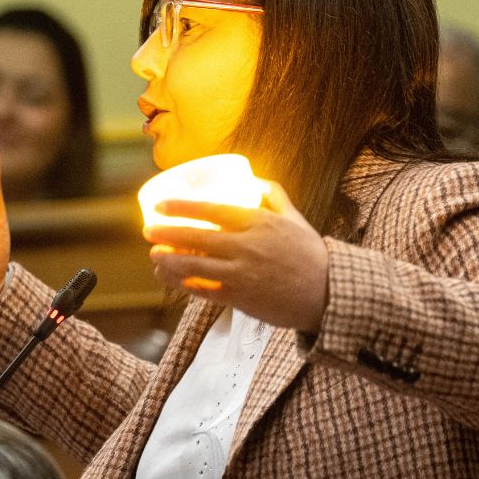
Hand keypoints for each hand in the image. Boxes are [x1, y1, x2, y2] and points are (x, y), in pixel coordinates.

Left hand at [143, 181, 327, 331]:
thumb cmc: (311, 254)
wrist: (328, 293)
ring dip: (168, 261)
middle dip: (166, 233)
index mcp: (258, 222)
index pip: (211, 210)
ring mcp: (240, 274)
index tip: (160, 205)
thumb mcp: (294, 218)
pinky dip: (183, 285)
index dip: (181, 207)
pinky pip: (203, 291)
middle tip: (149, 231)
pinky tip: (171, 279)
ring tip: (155, 256)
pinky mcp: (239, 299)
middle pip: (195, 237)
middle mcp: (246, 247)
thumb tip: (252, 179)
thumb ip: (273, 196)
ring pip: (193, 266)